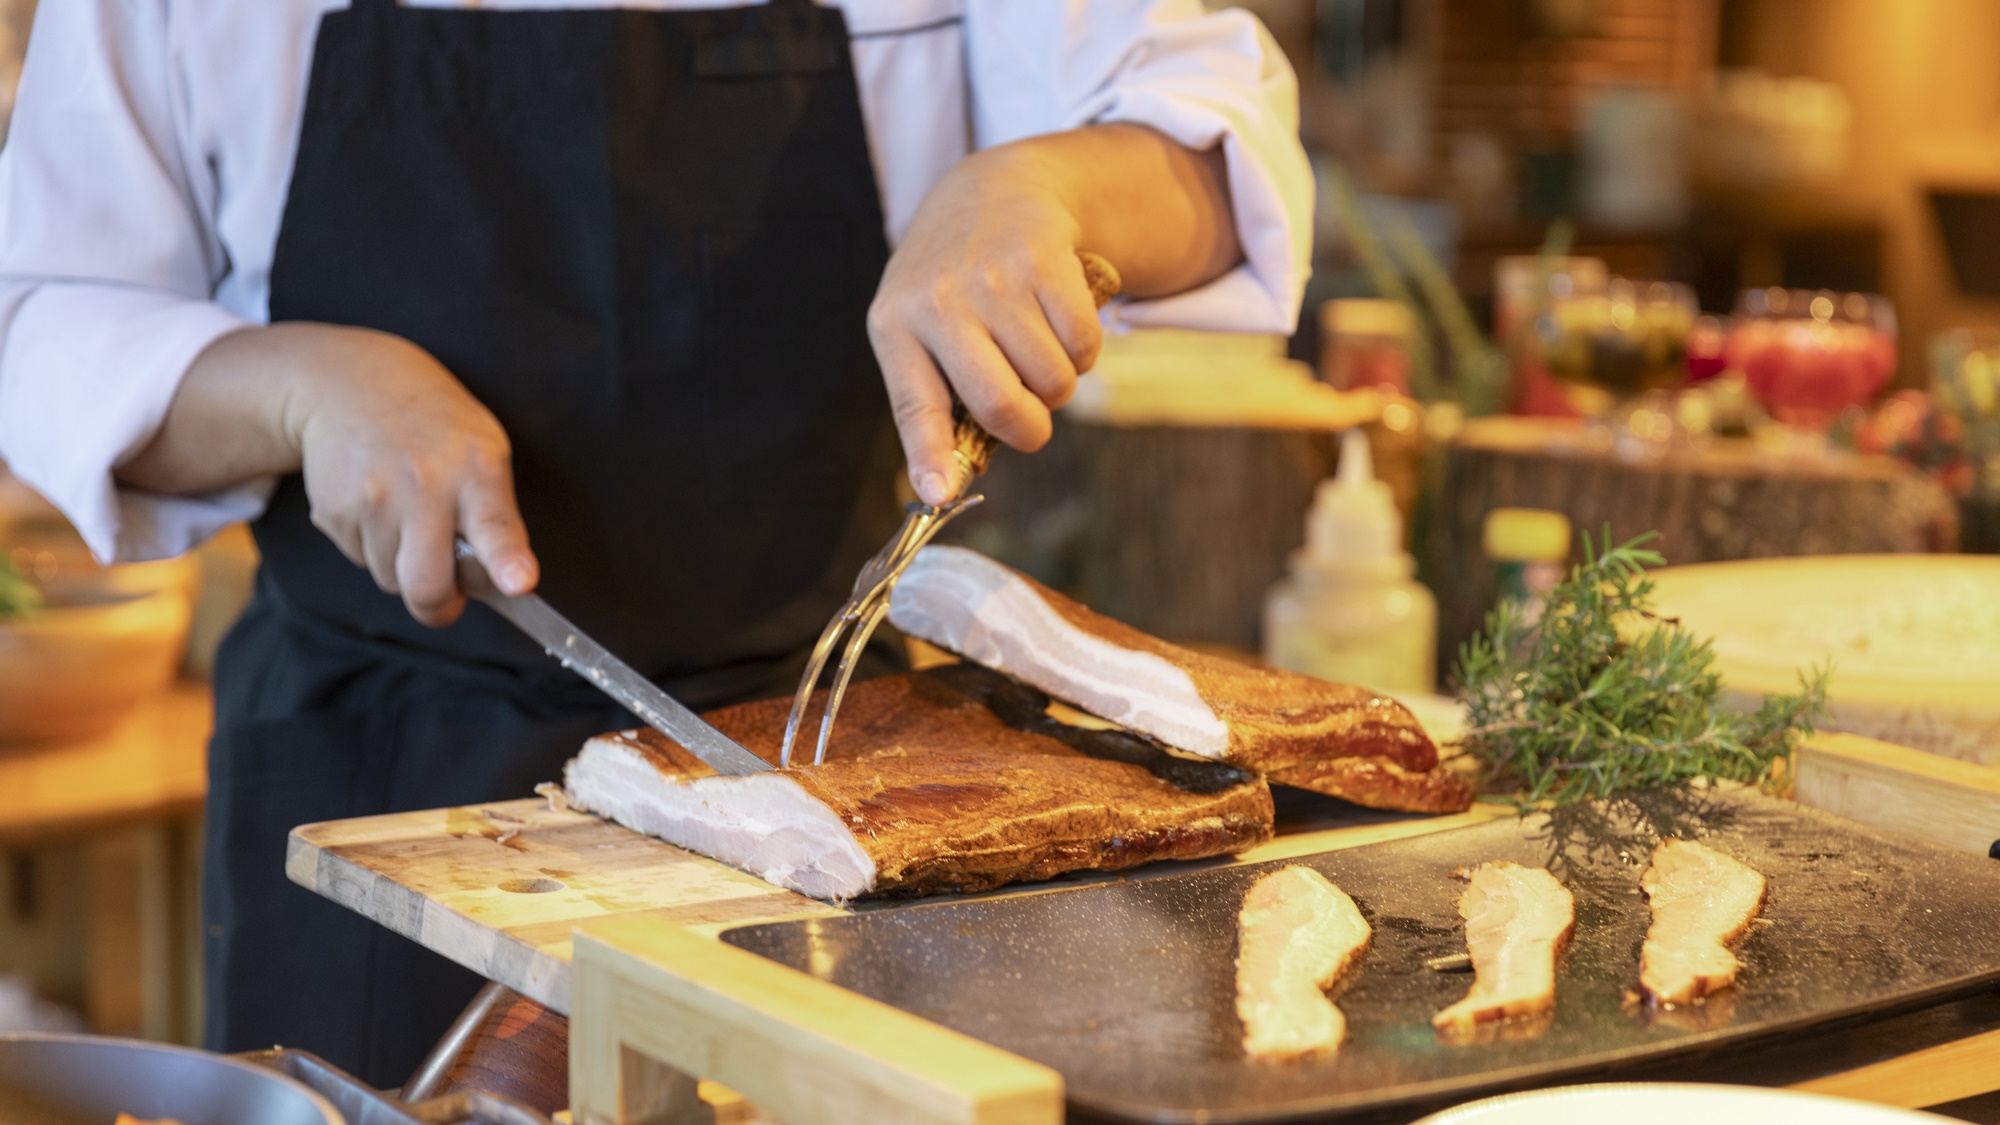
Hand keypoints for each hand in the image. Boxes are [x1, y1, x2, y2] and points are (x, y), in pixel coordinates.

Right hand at [120, 322, 536, 626]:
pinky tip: (376, 504)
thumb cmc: (436, 429)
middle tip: (446, 596)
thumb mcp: (484, 451)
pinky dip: (372, 547)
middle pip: (427, 586)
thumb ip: (495, 518)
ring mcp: (373, 499)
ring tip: (406, 514)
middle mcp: (424, 485)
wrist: (350, 383)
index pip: (496, 526)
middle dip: (438, 607)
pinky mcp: (333, 511)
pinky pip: (360, 560)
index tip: (519, 583)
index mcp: (477, 470)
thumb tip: (499, 588)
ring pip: (391, 579)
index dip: (507, 560)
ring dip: (402, 566)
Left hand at [868, 142, 1104, 507]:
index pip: (914, 405)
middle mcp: (939, 301)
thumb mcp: (919, 327)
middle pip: (1000, 406)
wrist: (993, 191)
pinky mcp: (1044, 261)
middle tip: (1032, 424)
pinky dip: (1083, 352)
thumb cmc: (952, 284)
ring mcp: (993, 278)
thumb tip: (946, 486)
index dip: (930, 455)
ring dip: (1058, 385)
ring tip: (1037, 352)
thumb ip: (932, 397)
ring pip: (1053, 382)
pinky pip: (1085, 346)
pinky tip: (1060, 322)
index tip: (940, 493)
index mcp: (895, 326)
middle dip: (1029, 430)